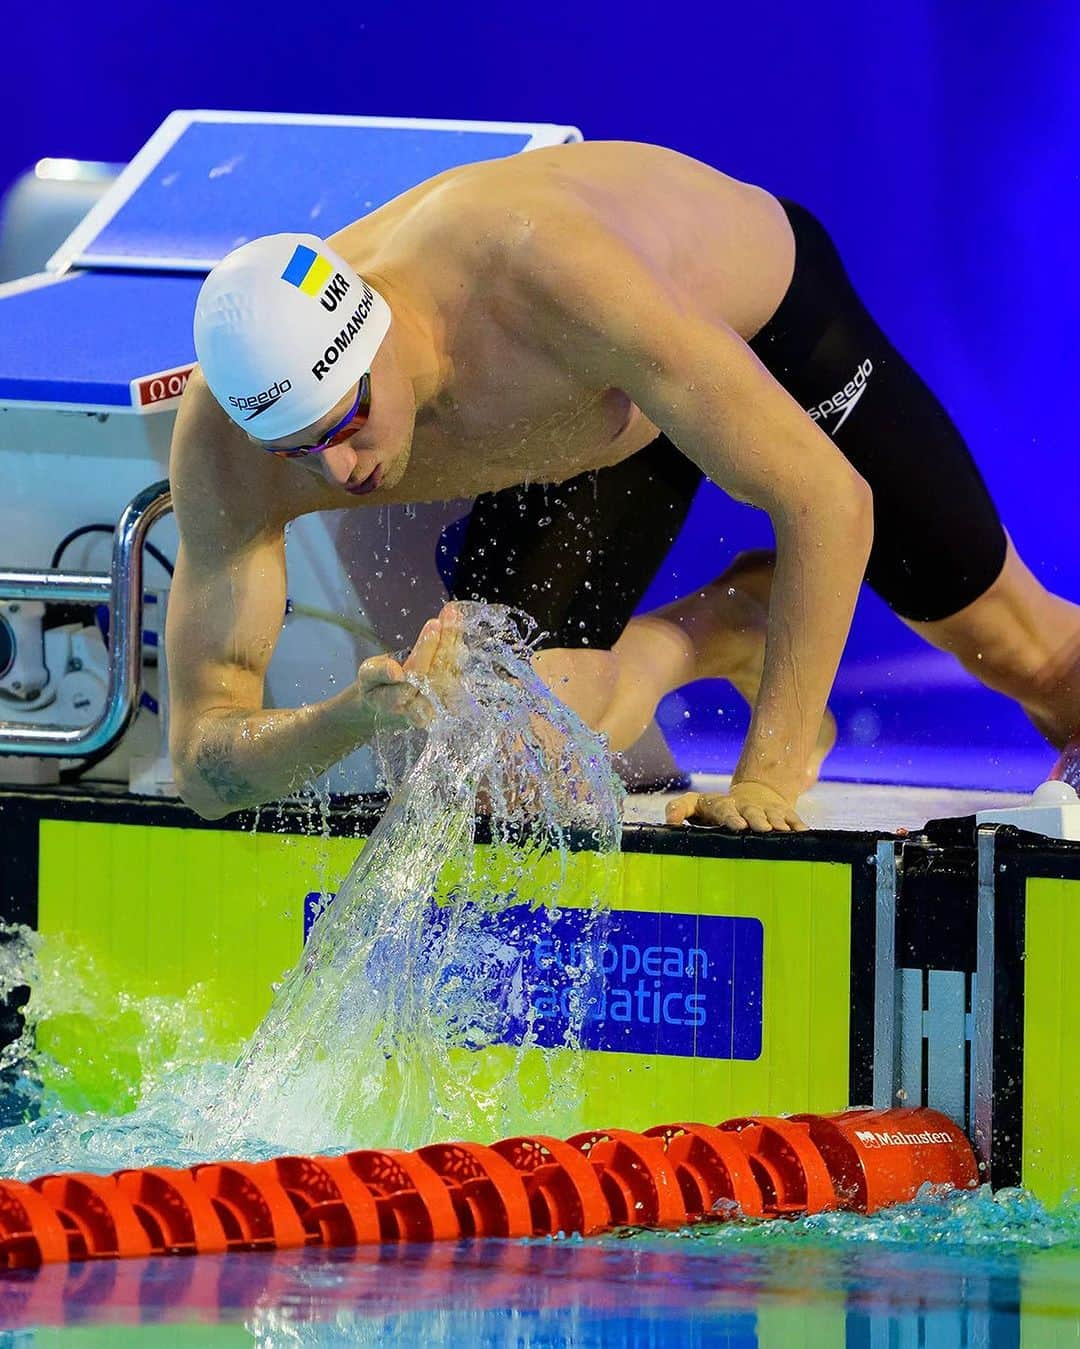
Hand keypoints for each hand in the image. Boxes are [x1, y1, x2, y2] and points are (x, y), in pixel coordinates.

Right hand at [355, 603, 464, 728]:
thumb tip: (395, 672)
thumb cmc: (377, 687)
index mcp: (395, 702)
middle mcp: (420, 708)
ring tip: (453, 615)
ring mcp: (438, 706)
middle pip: (439, 672)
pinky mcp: (450, 699)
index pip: (415, 675)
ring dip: (454, 641)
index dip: (426, 650)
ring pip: (451, 671)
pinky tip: (457, 625)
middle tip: (449, 615)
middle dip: (445, 641)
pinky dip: (458, 647)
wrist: (388, 706)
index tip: (433, 625)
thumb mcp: (367, 676)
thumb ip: (378, 672)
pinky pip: (457, 671)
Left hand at [665, 780, 806, 832]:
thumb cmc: (716, 808)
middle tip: (763, 829)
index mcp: (723, 805)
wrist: (754, 795)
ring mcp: (766, 810)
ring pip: (773, 815)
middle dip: (757, 820)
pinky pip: (792, 819)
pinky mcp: (783, 814)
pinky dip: (798, 825)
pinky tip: (804, 833)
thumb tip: (669, 822)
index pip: (725, 810)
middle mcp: (746, 806)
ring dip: (779, 823)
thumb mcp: (695, 805)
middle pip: (752, 812)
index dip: (731, 817)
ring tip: (783, 831)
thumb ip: (678, 808)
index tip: (737, 827)